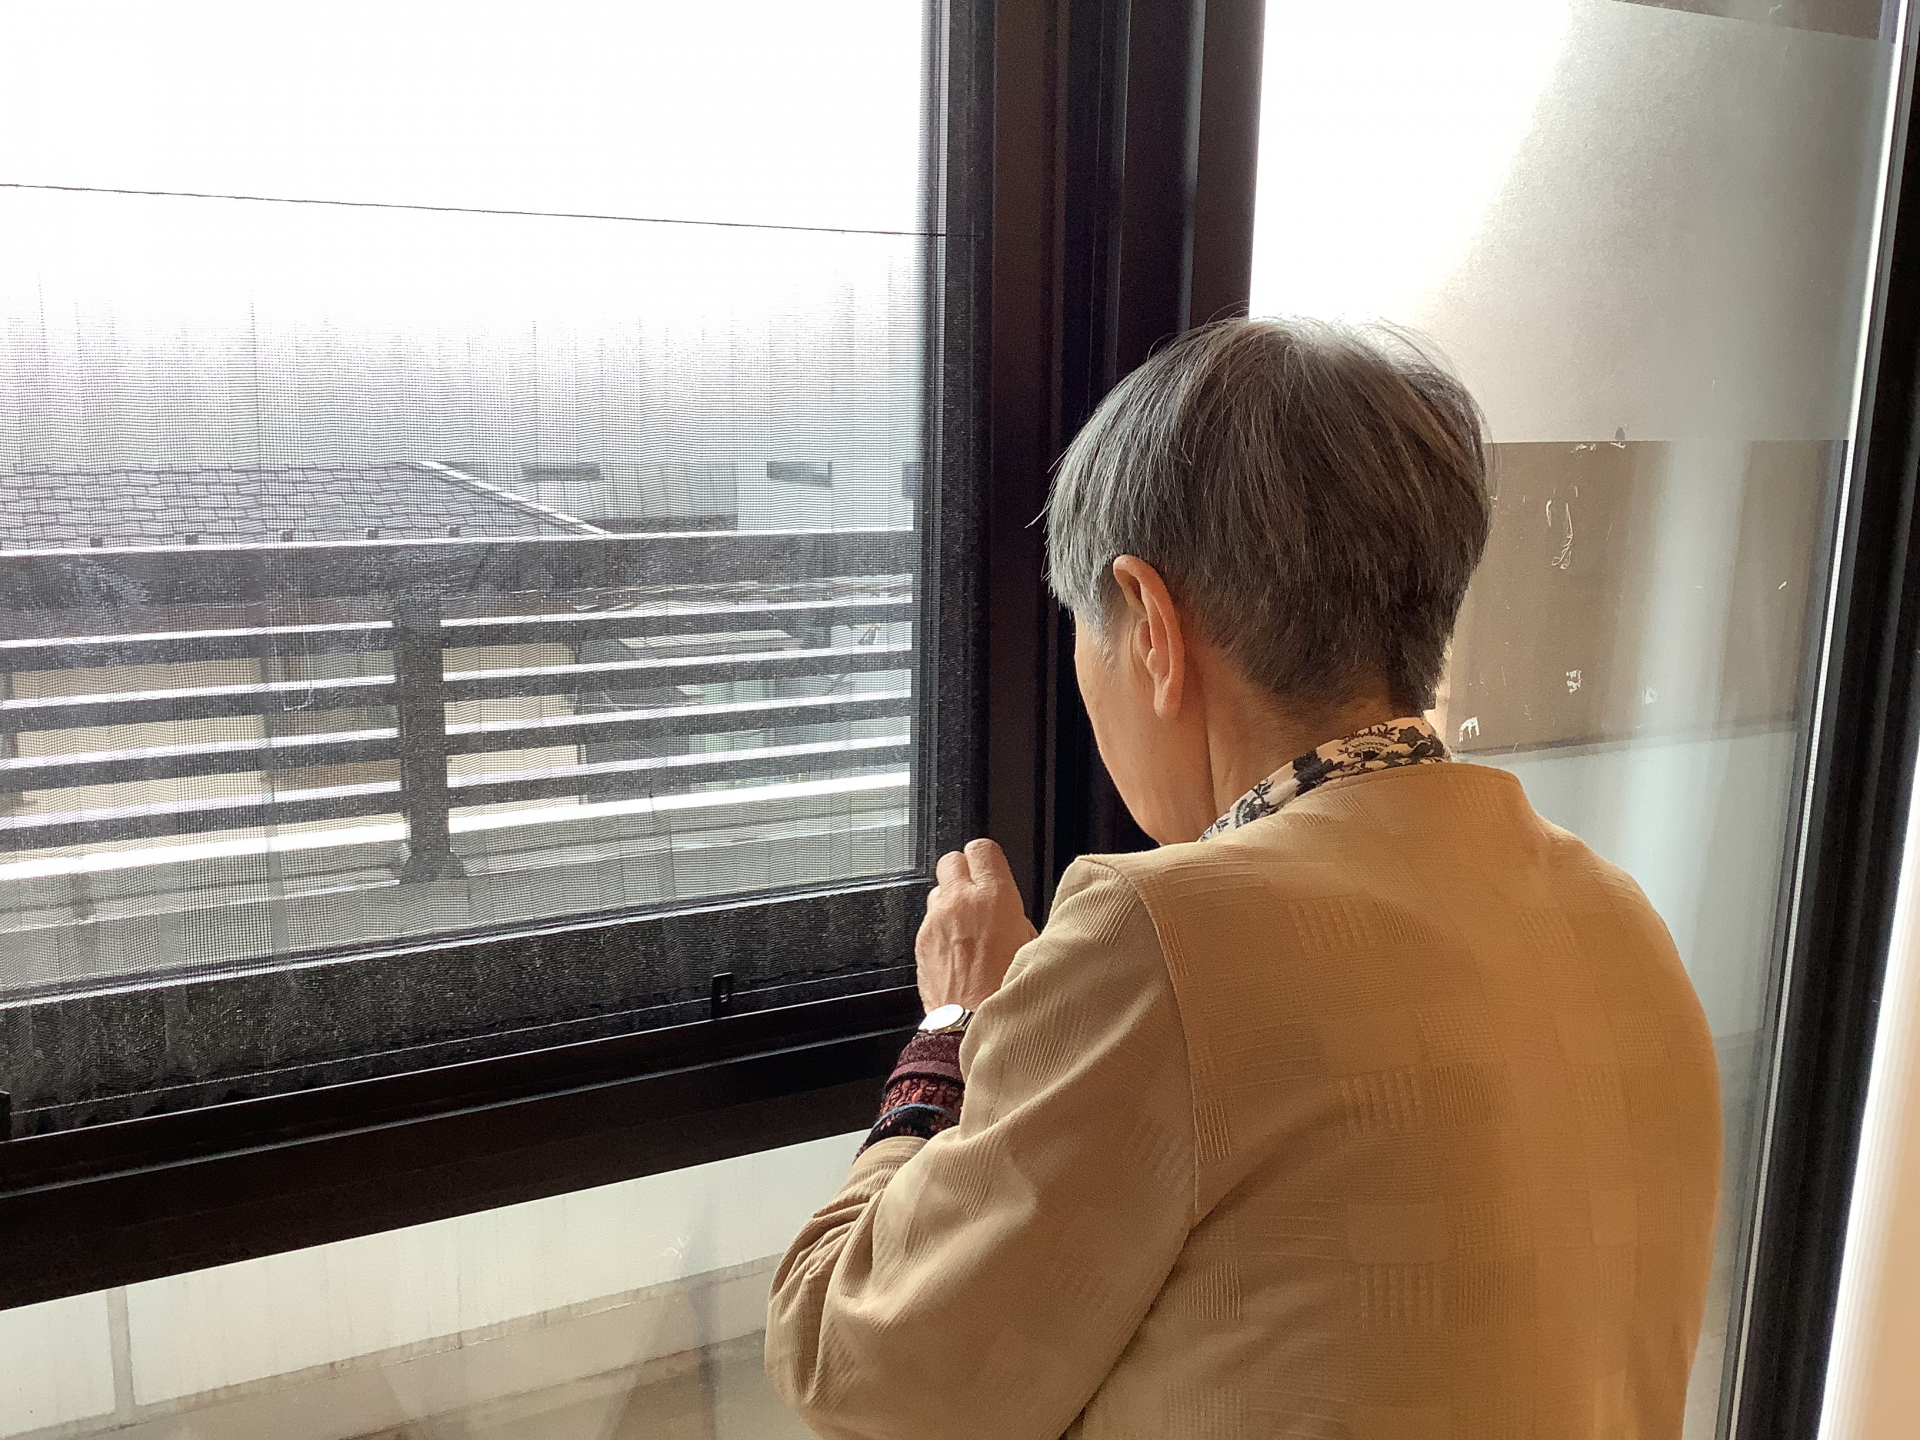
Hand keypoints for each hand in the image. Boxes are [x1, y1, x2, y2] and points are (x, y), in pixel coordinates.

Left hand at [915, 838, 1038, 1012]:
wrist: (972, 1025)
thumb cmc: (1006, 991)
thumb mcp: (1034, 945)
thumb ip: (1017, 916)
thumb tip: (1011, 910)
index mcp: (994, 897)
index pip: (982, 849)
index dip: (988, 859)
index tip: (992, 869)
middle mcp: (960, 902)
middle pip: (952, 860)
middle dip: (964, 872)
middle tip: (977, 892)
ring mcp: (935, 922)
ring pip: (937, 891)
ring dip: (950, 901)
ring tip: (968, 926)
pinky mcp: (920, 943)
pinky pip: (929, 921)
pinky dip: (940, 928)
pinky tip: (957, 950)